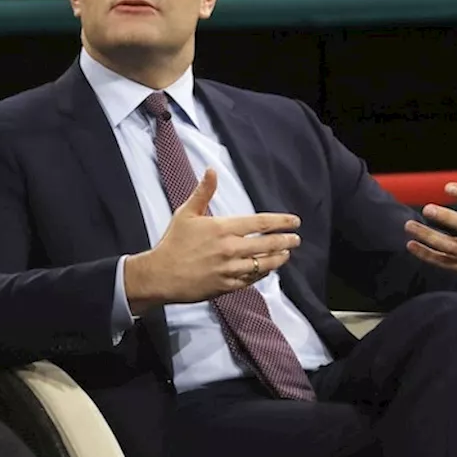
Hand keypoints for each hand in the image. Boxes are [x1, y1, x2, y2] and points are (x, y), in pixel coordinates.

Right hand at [123, 169, 301, 311]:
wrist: (160, 275)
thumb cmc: (173, 243)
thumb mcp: (186, 213)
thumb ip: (203, 192)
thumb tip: (211, 171)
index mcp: (222, 228)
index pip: (260, 223)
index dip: (281, 222)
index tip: (294, 221)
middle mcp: (230, 248)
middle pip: (267, 244)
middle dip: (285, 241)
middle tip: (296, 239)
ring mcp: (230, 269)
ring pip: (263, 264)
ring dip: (278, 258)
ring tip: (286, 254)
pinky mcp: (226, 286)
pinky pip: (251, 279)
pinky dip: (262, 273)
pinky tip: (267, 269)